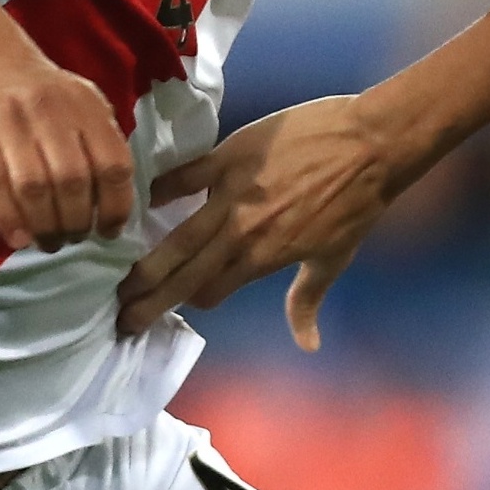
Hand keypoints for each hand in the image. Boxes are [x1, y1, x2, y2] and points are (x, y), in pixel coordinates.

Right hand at [0, 38, 135, 252]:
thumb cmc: (41, 92)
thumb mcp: (83, 103)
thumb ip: (101, 143)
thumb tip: (115, 204)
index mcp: (86, 107)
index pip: (113, 165)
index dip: (116, 206)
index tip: (110, 230)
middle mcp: (50, 112)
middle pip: (72, 182)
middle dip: (77, 222)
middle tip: (74, 238)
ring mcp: (9, 122)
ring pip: (34, 189)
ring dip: (46, 226)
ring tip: (50, 242)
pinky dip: (9, 219)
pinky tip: (21, 238)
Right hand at [116, 95, 401, 348]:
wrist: (373, 145)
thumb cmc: (358, 204)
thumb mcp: (334, 260)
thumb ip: (307, 300)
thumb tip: (308, 344)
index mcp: (262, 258)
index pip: (208, 293)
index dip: (186, 305)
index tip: (162, 312)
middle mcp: (240, 233)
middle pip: (183, 275)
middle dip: (147, 299)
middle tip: (117, 314)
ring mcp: (231, 194)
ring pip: (177, 236)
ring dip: (145, 260)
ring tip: (118, 276)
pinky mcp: (229, 156)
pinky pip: (184, 175)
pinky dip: (162, 187)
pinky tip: (141, 196)